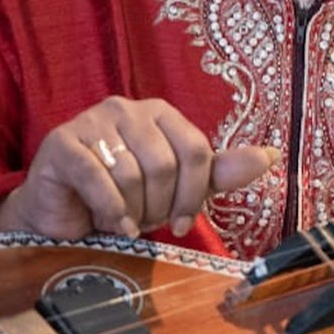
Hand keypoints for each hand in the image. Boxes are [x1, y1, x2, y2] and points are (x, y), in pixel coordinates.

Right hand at [0, 96, 278, 240]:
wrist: (61, 215)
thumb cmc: (124, 198)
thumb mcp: (178, 187)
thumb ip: (220, 171)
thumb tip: (271, 156)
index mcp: (160, 112)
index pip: (196, 150)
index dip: (194, 194)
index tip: (181, 222)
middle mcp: (127, 108)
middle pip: (165, 164)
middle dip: (159, 205)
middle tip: (143, 220)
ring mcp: (93, 121)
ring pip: (132, 174)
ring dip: (132, 211)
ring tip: (122, 220)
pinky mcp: (63, 142)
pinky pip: (98, 179)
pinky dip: (110, 211)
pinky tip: (111, 224)